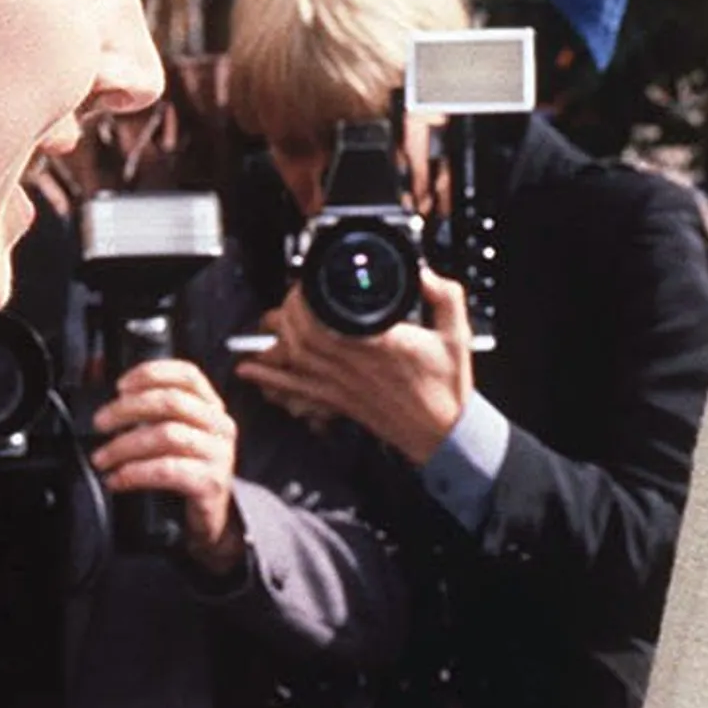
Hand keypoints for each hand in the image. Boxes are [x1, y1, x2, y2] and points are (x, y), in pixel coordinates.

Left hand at [90, 355, 245, 570]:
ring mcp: (217, 454)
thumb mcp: (167, 432)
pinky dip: (135, 473)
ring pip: (167, 436)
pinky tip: (117, 479)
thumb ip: (140, 404)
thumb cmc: (184, 469)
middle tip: (100, 422)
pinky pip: (167, 470)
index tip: (121, 385)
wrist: (209, 517)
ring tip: (102, 458)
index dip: (152, 373)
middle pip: (171, 402)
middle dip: (127, 409)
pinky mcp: (210, 483)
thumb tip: (96, 370)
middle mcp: (218, 425)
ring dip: (125, 445)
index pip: (187, 374)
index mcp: (210, 406)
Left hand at [236, 270, 472, 465]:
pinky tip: (249, 371)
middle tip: (291, 296)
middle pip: (302, 336)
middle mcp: (355, 365)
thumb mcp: (458, 334)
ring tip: (266, 321)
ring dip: (275, 338)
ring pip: (295, 360)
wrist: (444, 433)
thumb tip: (425, 273)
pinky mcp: (338, 402)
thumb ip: (445, 296)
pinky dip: (269, 380)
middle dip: (287, 312)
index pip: (329, 318)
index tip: (309, 282)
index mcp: (381, 344)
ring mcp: (343, 386)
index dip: (308, 298)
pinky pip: (296, 391)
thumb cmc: (447, 387)